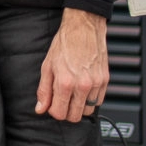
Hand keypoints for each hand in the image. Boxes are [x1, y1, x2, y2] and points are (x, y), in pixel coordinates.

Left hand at [36, 8, 108, 123]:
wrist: (83, 28)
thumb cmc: (65, 44)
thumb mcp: (47, 67)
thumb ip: (44, 90)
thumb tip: (40, 108)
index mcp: (65, 83)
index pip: (59, 114)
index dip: (54, 111)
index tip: (53, 104)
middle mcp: (82, 85)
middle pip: (75, 117)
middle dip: (66, 112)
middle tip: (62, 101)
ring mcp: (96, 83)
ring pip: (88, 111)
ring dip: (79, 106)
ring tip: (73, 93)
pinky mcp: (105, 80)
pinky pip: (99, 101)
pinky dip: (91, 100)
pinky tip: (83, 89)